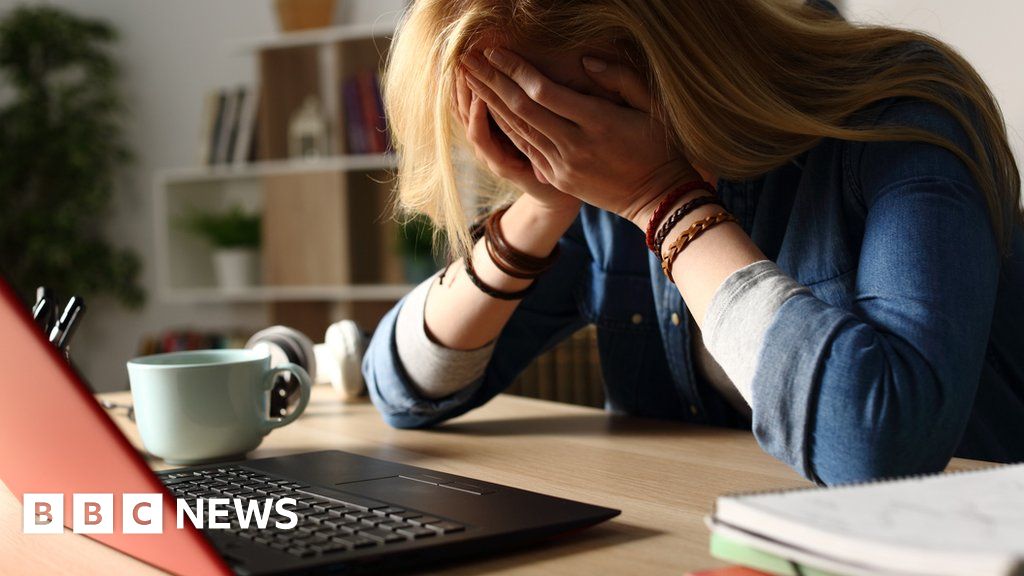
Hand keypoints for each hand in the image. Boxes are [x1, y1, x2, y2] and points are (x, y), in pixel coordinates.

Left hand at [461, 49, 700, 227]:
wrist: (659, 198)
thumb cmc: (660, 145)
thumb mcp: (652, 106)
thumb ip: (621, 78)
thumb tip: (587, 61)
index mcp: (598, 123)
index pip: (544, 92)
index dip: (515, 70)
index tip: (495, 50)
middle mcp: (575, 146)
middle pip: (521, 109)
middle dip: (490, 81)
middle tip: (465, 58)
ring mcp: (563, 166)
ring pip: (517, 129)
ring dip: (489, 102)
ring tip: (468, 78)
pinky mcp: (558, 178)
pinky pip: (524, 148)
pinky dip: (503, 127)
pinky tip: (487, 109)